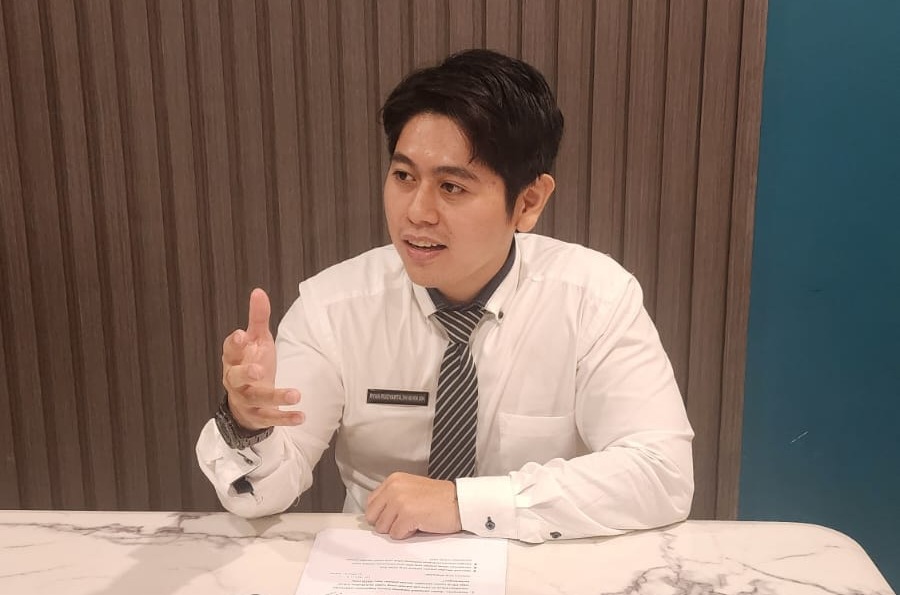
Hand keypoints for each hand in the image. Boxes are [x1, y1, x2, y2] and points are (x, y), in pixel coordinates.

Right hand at [222, 288, 304, 429]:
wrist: (245, 403)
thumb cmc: (251, 364)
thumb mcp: (256, 341)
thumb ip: (257, 319)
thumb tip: (258, 291)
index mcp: (234, 359)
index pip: (230, 350)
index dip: (234, 343)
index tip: (242, 335)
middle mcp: (235, 381)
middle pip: (235, 378)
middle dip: (246, 373)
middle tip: (259, 370)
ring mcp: (246, 400)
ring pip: (257, 399)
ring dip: (276, 397)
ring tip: (296, 394)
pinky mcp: (258, 416)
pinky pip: (271, 418)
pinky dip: (285, 419)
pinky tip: (301, 416)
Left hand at [365, 472, 461, 539]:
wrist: (459, 502)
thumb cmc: (439, 498)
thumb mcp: (411, 489)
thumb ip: (393, 497)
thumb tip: (377, 516)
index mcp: (393, 480)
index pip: (370, 504)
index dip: (381, 514)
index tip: (393, 517)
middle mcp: (394, 488)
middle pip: (373, 517)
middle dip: (387, 523)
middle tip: (405, 520)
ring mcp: (400, 501)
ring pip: (383, 528)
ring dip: (398, 529)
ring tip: (414, 520)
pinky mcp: (407, 515)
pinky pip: (396, 534)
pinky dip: (407, 534)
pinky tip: (419, 524)